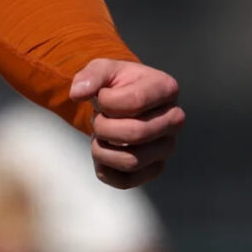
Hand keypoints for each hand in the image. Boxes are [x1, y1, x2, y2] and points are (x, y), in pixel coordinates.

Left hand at [70, 59, 183, 188]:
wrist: (121, 102)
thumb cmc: (115, 84)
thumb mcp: (102, 69)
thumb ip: (90, 76)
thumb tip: (77, 93)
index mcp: (166, 89)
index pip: (135, 101)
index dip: (107, 101)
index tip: (101, 97)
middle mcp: (174, 120)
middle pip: (136, 133)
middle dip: (103, 126)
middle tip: (97, 118)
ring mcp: (166, 147)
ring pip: (131, 161)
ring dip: (102, 149)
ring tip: (99, 136)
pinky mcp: (154, 169)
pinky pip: (127, 181)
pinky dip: (104, 169)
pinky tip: (102, 152)